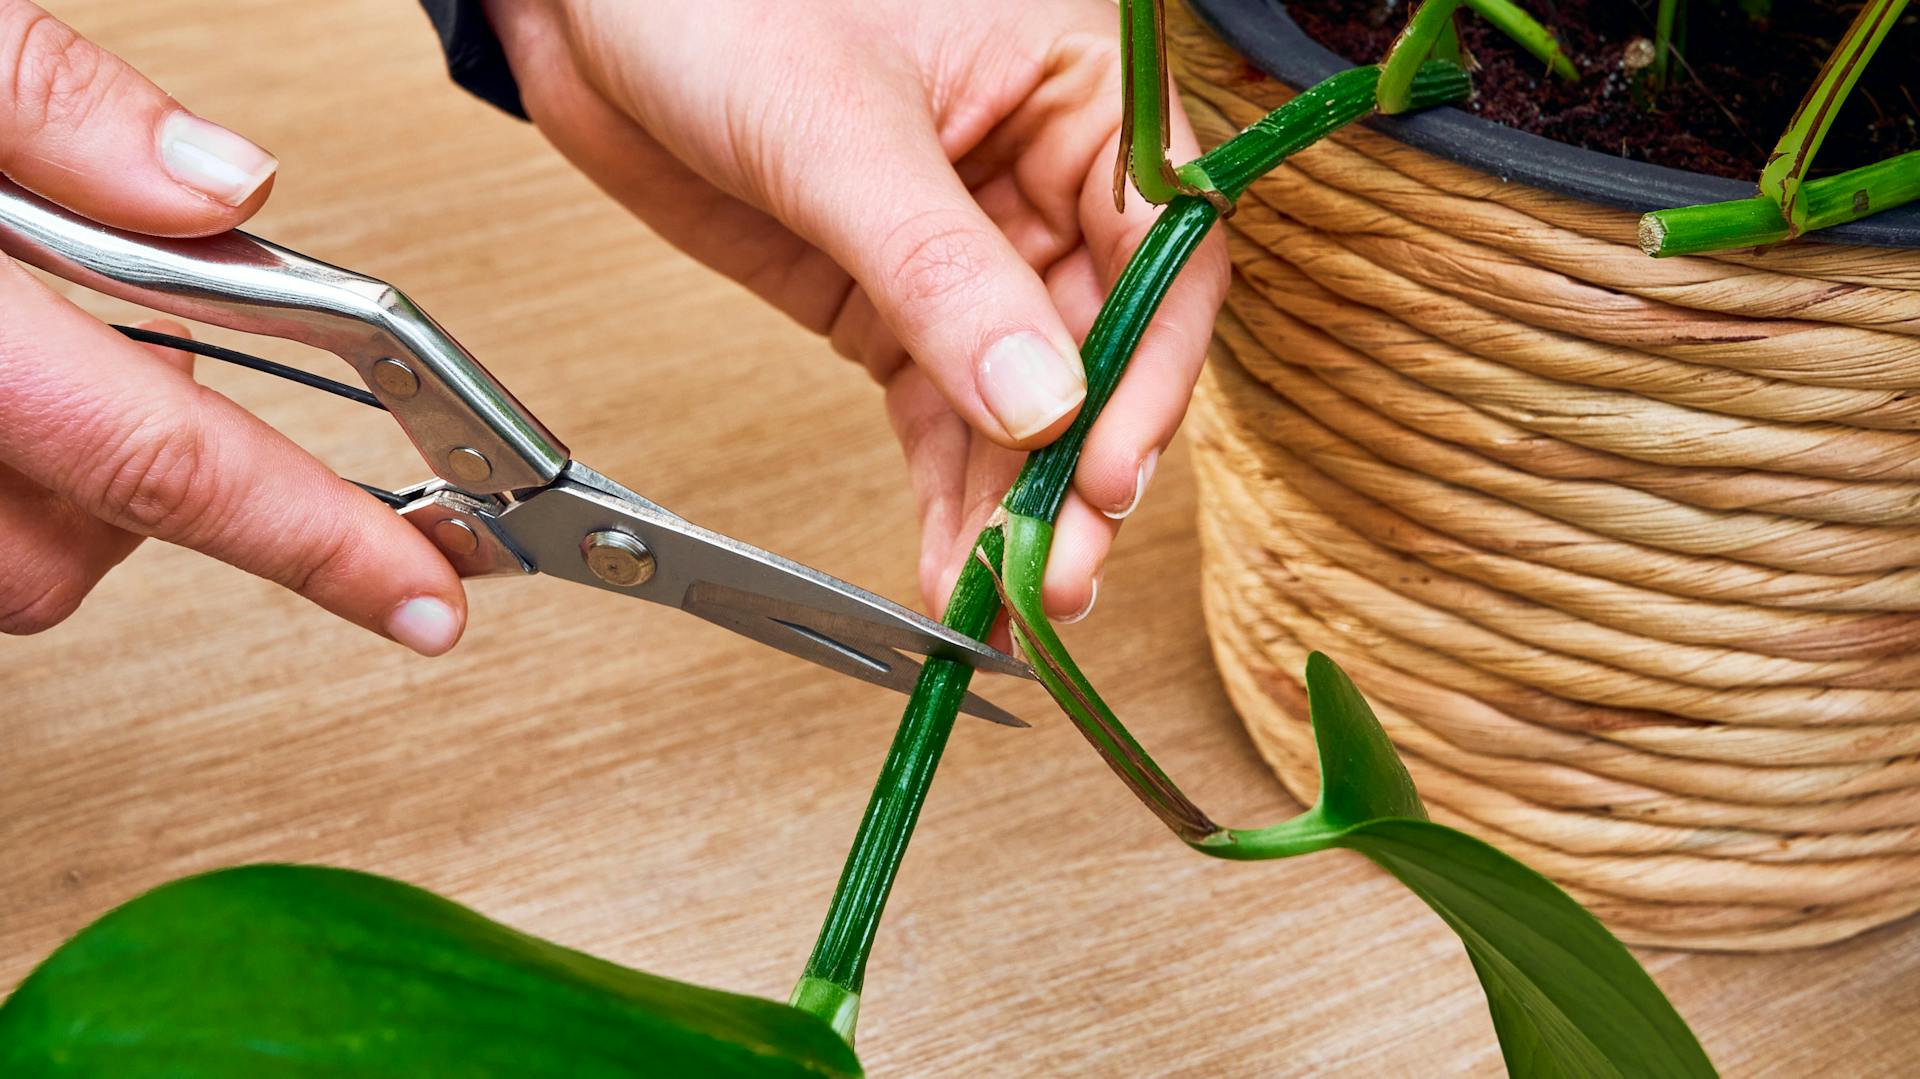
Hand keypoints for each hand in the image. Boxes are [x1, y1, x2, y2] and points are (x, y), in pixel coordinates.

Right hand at [0, 0, 465, 653]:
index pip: (165, 459)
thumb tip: (225, 185)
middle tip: (131, 336)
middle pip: (77, 550)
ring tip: (20, 344)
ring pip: (9, 564)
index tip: (421, 595)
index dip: (318, 542)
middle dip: (149, 472)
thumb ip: (52, 105)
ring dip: (56, 479)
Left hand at [484, 0, 1227, 620]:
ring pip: (1024, 402)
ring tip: (1008, 595)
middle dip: (1080, 467)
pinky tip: (955, 561)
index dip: (1145, 375)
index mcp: (1074, 91)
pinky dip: (950, 493)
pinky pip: (943, 415)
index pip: (1162, 250)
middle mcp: (1040, 175)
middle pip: (1103, 348)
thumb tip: (1041, 403)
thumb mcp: (837, 129)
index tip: (1105, 474)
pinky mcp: (889, 303)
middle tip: (1058, 571)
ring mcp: (964, 251)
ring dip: (1019, 504)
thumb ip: (941, 270)